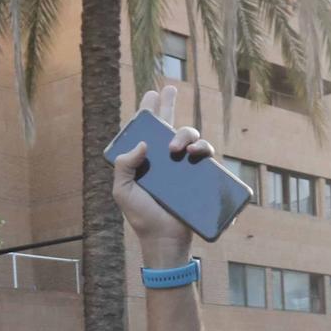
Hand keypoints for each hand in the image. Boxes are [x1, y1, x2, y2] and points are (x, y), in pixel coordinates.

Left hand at [110, 86, 214, 262]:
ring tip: (177, 148)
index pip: (147, 131)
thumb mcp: (123, 190)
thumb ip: (124, 166)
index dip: (149, 111)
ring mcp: (184, 168)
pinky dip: (205, 150)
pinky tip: (197, 153)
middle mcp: (166, 161)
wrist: (165, 240)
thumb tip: (142, 143)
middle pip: (171, 126)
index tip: (151, 94)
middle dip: (170, 105)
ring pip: (191, 137)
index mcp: (147, 161)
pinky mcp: (200, 177)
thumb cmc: (142, 217)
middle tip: (169, 90)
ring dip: (186, 133)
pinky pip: (207, 157)